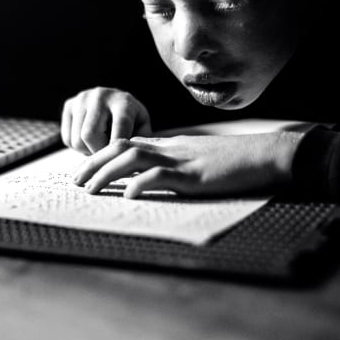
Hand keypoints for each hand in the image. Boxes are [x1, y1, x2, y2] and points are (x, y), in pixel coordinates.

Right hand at [61, 87, 151, 154]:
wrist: (117, 101)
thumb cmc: (132, 120)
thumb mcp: (143, 129)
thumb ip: (138, 143)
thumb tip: (127, 159)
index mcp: (122, 101)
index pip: (117, 129)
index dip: (116, 151)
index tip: (118, 161)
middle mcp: (100, 96)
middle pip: (89, 135)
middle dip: (97, 153)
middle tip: (107, 156)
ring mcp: (82, 99)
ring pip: (76, 140)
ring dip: (87, 152)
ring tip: (100, 148)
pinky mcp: (69, 104)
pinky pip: (67, 139)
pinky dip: (77, 148)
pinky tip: (90, 141)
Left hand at [72, 131, 304, 197]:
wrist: (263, 155)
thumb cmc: (233, 161)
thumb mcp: (197, 160)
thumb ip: (174, 166)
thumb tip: (150, 179)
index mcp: (170, 146)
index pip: (126, 144)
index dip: (101, 156)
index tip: (85, 171)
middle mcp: (170, 149)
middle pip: (122, 148)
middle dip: (94, 164)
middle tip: (76, 182)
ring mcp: (181, 160)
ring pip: (134, 159)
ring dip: (108, 174)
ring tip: (91, 189)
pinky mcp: (195, 176)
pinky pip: (162, 176)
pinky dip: (141, 184)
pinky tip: (128, 196)